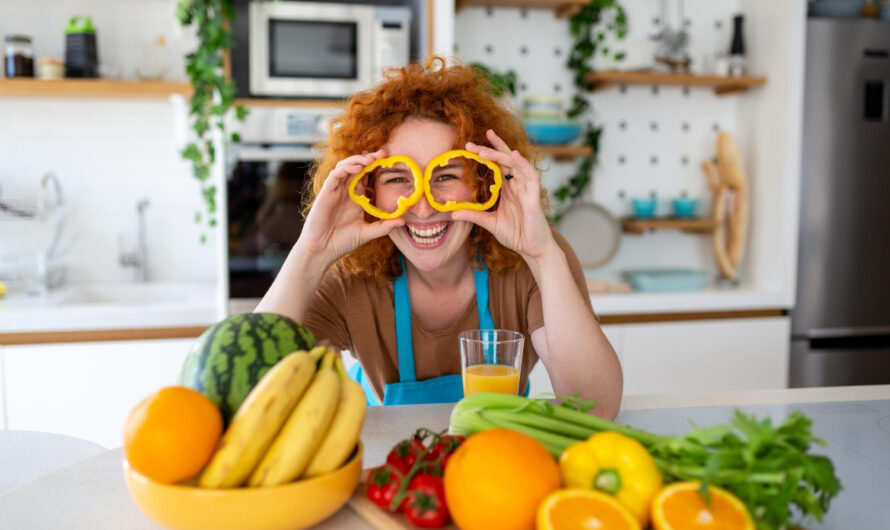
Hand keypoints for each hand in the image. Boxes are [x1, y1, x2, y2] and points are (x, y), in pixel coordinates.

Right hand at [297, 149, 404, 265]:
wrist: (323, 250)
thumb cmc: (342, 241)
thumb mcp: (367, 232)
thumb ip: (384, 226)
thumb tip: (403, 221)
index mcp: (356, 197)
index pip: (366, 176)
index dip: (376, 167)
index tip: (389, 160)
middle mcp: (345, 191)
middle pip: (356, 167)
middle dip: (368, 158)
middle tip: (382, 153)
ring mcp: (335, 190)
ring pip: (345, 167)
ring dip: (357, 160)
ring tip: (370, 159)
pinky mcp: (326, 192)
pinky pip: (335, 175)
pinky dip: (346, 168)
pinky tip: (358, 168)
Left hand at [452, 129, 555, 261]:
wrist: (533, 250)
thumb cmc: (517, 234)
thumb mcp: (490, 223)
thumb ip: (473, 215)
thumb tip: (452, 213)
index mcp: (508, 188)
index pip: (497, 164)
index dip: (487, 152)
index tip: (469, 145)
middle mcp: (517, 185)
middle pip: (505, 159)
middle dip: (490, 148)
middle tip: (470, 143)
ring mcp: (526, 189)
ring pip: (515, 164)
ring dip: (500, 155)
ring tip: (483, 151)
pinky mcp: (534, 197)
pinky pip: (531, 176)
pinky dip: (524, 164)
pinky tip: (515, 156)